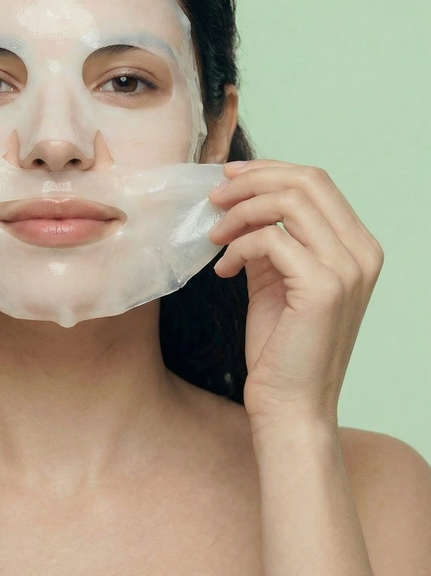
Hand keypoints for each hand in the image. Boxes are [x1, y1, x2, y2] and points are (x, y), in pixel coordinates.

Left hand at [207, 160, 383, 430]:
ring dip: (240, 212)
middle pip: (306, 180)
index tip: (229, 177)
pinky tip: (223, 272)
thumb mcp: (275, 280)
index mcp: (356, 247)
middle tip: (214, 196)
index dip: (268, 170)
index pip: (316, 181)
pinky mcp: (323, 288)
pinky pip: (269, 240)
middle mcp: (362, 253)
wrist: (290, 405)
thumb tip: (238, 203)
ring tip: (214, 235)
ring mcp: (347, 269)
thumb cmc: (280, 346)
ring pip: (288, 202)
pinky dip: (238, 248)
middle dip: (252, 180)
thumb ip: (269, 240)